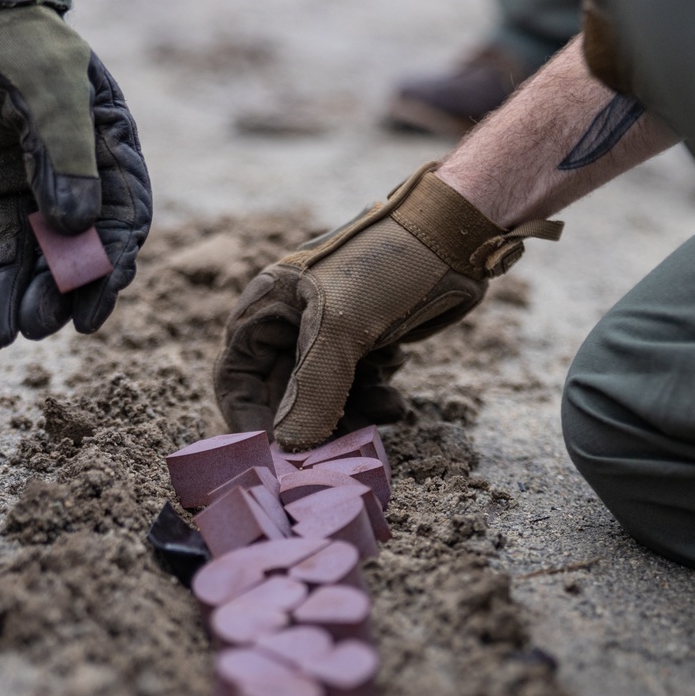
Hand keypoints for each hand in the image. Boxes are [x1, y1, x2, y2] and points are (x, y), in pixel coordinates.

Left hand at [0, 5, 151, 347]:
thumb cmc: (9, 35)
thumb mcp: (47, 89)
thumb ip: (65, 156)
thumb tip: (75, 229)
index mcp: (106, 150)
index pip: (119, 223)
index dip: (107, 272)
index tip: (88, 315)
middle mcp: (69, 175)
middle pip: (68, 250)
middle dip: (52, 293)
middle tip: (34, 329)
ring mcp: (22, 182)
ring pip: (20, 252)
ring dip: (9, 293)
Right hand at [215, 163, 556, 450]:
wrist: (457, 238)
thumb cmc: (388, 266)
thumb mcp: (343, 328)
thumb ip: (312, 390)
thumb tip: (290, 445)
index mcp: (268, 306)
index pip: (236, 377)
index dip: (250, 420)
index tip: (274, 457)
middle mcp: (291, 323)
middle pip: (282, 397)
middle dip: (309, 424)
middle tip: (335, 452)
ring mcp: (329, 336)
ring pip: (322, 400)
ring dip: (348, 416)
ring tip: (380, 415)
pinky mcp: (363, 346)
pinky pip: (355, 391)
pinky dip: (373, 401)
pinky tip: (395, 400)